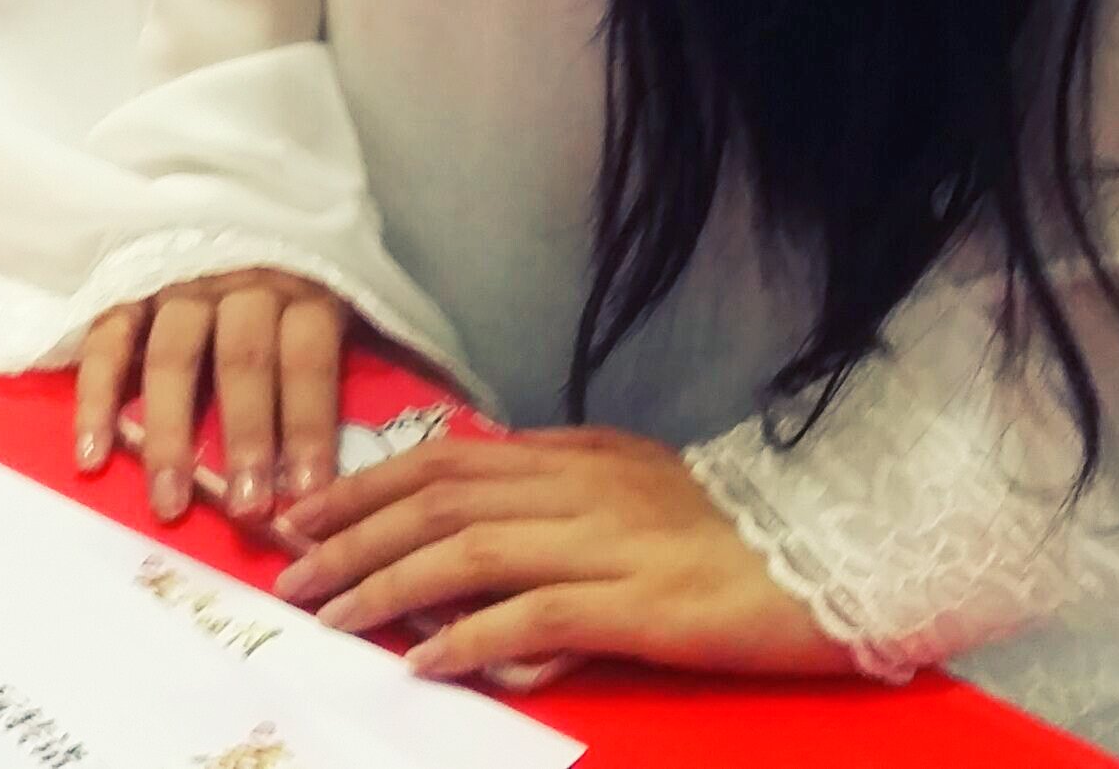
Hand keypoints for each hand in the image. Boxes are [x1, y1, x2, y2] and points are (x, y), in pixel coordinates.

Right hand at [72, 268, 350, 525]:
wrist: (235, 185)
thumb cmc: (297, 267)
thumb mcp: (339, 292)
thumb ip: (344, 354)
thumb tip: (373, 438)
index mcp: (303, 285)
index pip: (307, 359)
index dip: (308, 426)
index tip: (306, 494)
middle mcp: (240, 280)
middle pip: (242, 360)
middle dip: (244, 438)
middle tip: (243, 508)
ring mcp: (177, 281)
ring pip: (172, 357)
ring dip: (170, 433)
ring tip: (170, 502)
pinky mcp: (127, 286)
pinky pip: (107, 343)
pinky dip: (96, 398)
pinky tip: (93, 456)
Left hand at [269, 428, 855, 682]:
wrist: (829, 560)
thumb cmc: (730, 533)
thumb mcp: (635, 483)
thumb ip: (557, 482)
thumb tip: (475, 497)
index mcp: (573, 458)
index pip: (443, 460)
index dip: (364, 484)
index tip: (303, 514)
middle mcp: (578, 491)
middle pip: (438, 501)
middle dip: (352, 534)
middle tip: (289, 568)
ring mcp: (607, 547)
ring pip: (469, 553)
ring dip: (388, 585)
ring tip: (331, 615)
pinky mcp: (636, 607)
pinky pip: (534, 619)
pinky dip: (470, 636)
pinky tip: (424, 660)